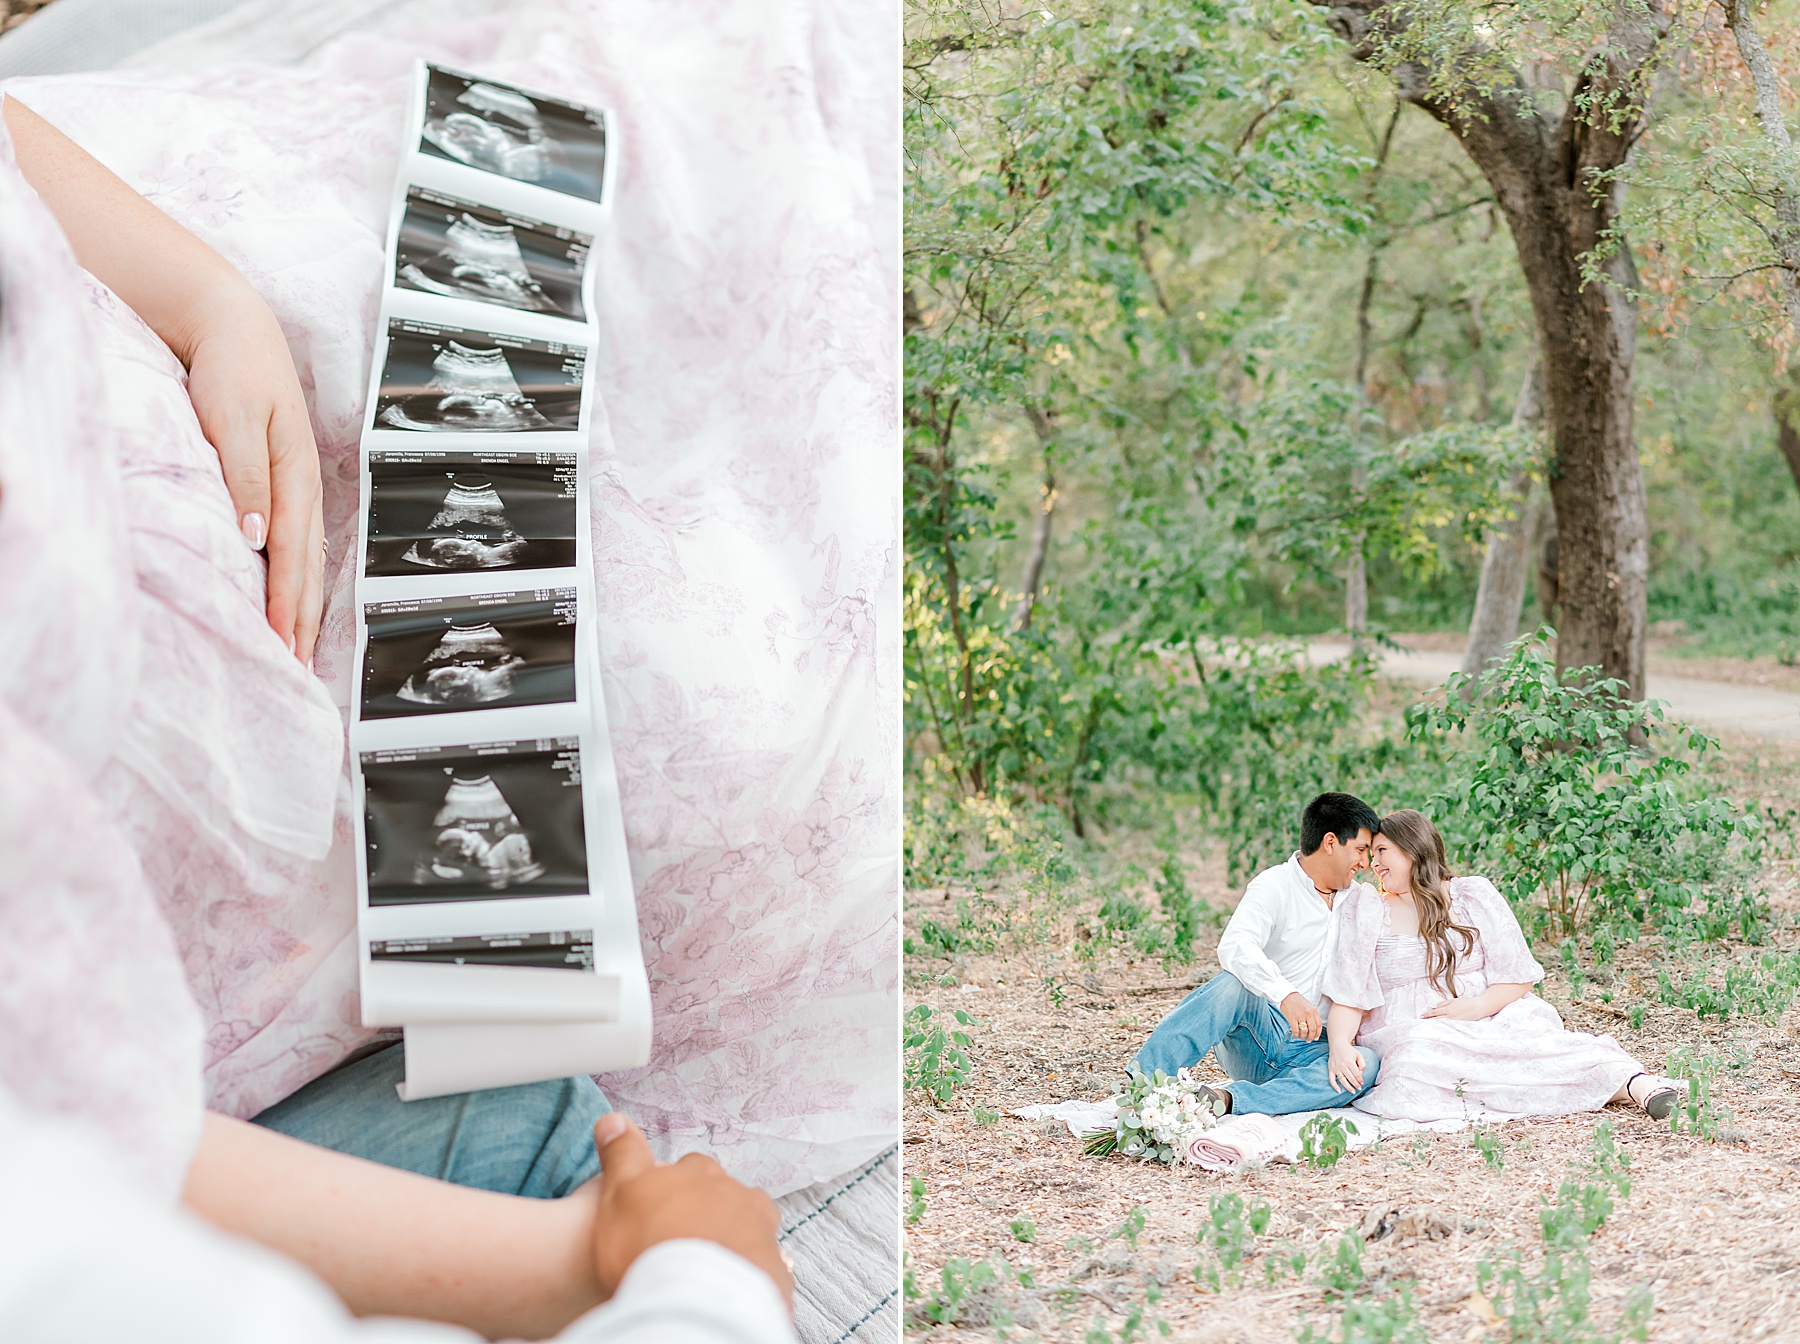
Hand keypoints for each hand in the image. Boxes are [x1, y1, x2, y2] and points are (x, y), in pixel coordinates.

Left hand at [183, 298, 324, 662]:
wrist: (234, 326)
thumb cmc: (231, 369)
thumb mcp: (233, 419)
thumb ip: (245, 478)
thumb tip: (256, 537)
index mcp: (293, 475)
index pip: (290, 556)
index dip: (286, 605)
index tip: (279, 646)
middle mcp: (303, 488)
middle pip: (308, 569)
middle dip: (302, 623)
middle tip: (295, 671)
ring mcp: (300, 488)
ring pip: (309, 563)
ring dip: (306, 609)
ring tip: (300, 651)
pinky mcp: (286, 486)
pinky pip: (301, 547)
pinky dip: (302, 582)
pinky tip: (297, 602)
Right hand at [590, 1113, 792, 1310]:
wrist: (696, 1299)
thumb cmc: (648, 1245)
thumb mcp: (620, 1193)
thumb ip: (622, 1155)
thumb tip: (614, 1119)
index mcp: (699, 1174)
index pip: (690, 1166)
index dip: (675, 1184)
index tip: (662, 1206)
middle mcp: (735, 1194)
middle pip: (723, 1193)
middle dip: (707, 1208)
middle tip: (681, 1236)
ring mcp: (759, 1230)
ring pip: (749, 1222)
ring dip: (733, 1234)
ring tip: (708, 1260)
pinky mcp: (772, 1268)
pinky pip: (762, 1263)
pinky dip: (748, 1269)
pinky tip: (729, 1284)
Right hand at [1279, 992, 1321, 1041]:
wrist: (1287, 995)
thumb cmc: (1298, 1001)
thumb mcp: (1309, 1006)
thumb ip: (1312, 1015)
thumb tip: (1313, 1028)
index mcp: (1313, 1011)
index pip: (1319, 1025)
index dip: (1318, 1033)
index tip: (1316, 1038)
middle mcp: (1308, 1014)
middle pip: (1312, 1030)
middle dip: (1311, 1037)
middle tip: (1308, 1040)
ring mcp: (1300, 1016)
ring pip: (1304, 1031)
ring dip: (1303, 1036)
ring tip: (1301, 1037)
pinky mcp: (1292, 1018)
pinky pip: (1296, 1030)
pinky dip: (1296, 1035)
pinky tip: (1295, 1035)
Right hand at [1327, 1043, 1364, 1093]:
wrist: (1337, 1044)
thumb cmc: (1349, 1051)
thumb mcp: (1359, 1055)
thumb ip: (1363, 1064)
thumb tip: (1360, 1073)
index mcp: (1350, 1061)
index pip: (1357, 1075)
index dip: (1360, 1080)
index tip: (1362, 1083)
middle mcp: (1342, 1065)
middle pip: (1351, 1079)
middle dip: (1356, 1085)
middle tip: (1359, 1088)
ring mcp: (1336, 1068)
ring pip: (1343, 1081)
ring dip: (1348, 1088)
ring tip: (1353, 1092)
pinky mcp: (1331, 1069)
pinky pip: (1331, 1079)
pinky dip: (1334, 1086)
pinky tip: (1339, 1091)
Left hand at [1422, 996, 1488, 1021]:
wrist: (1478, 1007)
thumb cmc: (1466, 1002)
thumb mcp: (1454, 1000)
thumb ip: (1444, 1003)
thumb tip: (1435, 1007)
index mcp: (1449, 1009)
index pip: (1435, 1012)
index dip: (1427, 1014)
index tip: (1421, 1016)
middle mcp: (1451, 1016)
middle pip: (1437, 1019)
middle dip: (1429, 1020)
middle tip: (1421, 1022)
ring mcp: (1455, 1021)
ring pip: (1442, 1023)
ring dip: (1435, 1024)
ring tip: (1428, 1025)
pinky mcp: (1459, 1025)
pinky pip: (1449, 1026)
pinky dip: (1444, 1027)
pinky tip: (1440, 1028)